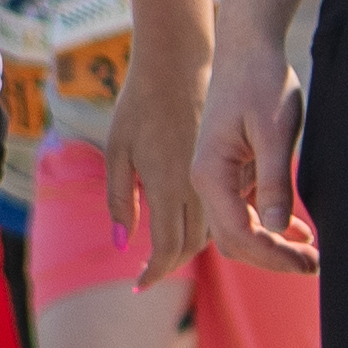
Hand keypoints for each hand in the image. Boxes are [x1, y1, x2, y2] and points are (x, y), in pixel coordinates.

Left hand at [93, 52, 211, 274]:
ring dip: (191, 244)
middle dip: (171, 264)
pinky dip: (208, 222)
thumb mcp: (117, 150)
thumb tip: (122, 242)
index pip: (167, 248)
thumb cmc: (140, 102)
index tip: (140, 287)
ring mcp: (217, 175)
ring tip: (166, 251)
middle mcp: (198, 187)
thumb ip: (120, 199)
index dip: (154, 273)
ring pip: (212, 229)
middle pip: (192, 245)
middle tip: (149, 273)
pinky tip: (190, 217)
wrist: (181, 61)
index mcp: (167, 186)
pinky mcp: (230, 163)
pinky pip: (222, 207)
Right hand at [197, 52, 319, 276]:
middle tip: (315, 265)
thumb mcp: (275, 130)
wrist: (247, 46)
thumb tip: (277, 228)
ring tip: (310, 255)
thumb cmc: (261, 81)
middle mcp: (205, 180)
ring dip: (272, 244)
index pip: (239, 234)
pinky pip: (245, 208)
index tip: (309, 263)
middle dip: (273, 257)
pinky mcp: (230, 168)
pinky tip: (297, 232)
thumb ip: (274, 180)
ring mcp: (216, 175)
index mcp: (209, 174)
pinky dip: (269, 224)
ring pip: (239, 227)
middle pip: (235, 239)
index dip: (274, 255)